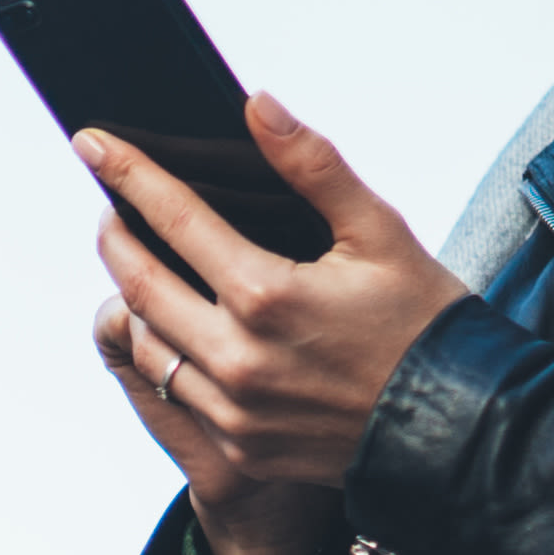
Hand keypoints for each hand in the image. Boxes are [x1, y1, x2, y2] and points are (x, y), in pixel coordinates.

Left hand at [85, 95, 466, 544]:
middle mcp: (237, 360)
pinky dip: (167, 351)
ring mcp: (233, 412)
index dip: (129, 174)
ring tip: (140, 262)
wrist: (460, 431)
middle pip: (139, 285)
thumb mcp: (379, 232)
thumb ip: (311, 165)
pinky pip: (177, 392)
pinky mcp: (239, 449)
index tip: (92, 144)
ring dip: (134, 298)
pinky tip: (177, 326)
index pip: (174, 218)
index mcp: (266, 296)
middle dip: (115, 237)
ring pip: (150, 344)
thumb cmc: (426, 324)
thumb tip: (256, 105)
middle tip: (110, 208)